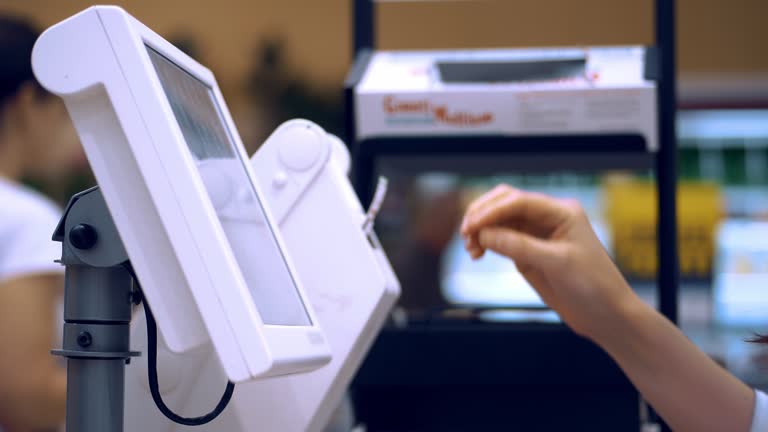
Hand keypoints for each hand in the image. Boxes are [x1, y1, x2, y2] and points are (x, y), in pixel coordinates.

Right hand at [461, 185, 637, 341]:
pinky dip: (485, 242)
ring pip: (499, 220)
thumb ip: (519, 246)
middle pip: (505, 203)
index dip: (491, 211)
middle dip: (482, 215)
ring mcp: (536, 234)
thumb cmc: (593, 286)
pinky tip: (477, 253)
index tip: (471, 226)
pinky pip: (500, 238)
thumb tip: (484, 234)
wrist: (605, 315)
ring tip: (471, 249)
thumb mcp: (557, 264)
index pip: (518, 201)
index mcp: (562, 212)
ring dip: (481, 230)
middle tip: (466, 234)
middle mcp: (548, 218)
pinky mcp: (528, 252)